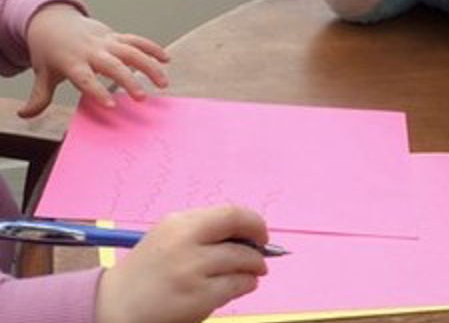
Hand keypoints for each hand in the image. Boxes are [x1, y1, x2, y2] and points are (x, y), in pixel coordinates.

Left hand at [19, 4, 168, 117]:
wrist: (53, 21)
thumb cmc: (50, 52)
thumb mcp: (43, 73)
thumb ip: (39, 96)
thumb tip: (25, 114)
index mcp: (72, 62)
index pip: (85, 78)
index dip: (97, 91)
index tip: (111, 105)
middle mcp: (92, 51)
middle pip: (113, 65)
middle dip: (129, 80)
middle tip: (142, 97)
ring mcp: (106, 42)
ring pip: (131, 51)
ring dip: (149, 66)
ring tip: (163, 82)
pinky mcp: (116, 36)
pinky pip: (136, 41)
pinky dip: (152, 48)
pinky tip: (166, 59)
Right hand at [96, 206, 269, 322]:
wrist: (113, 306)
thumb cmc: (148, 272)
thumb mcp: (169, 238)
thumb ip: (204, 231)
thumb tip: (249, 233)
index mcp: (178, 223)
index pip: (229, 213)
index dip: (253, 222)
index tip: (261, 232)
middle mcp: (184, 242)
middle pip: (240, 234)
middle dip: (259, 244)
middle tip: (263, 254)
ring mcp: (191, 270)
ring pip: (242, 261)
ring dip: (255, 267)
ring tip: (254, 272)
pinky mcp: (197, 297)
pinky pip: (236, 286)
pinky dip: (247, 284)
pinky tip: (244, 285)